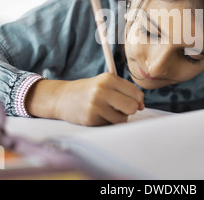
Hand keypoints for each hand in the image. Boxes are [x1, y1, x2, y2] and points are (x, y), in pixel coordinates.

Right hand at [25, 73, 144, 125]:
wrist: (62, 97)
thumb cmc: (89, 90)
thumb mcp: (105, 83)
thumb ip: (125, 91)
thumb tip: (141, 105)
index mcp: (109, 78)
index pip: (135, 92)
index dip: (138, 100)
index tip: (135, 102)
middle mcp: (102, 90)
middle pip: (131, 107)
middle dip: (130, 110)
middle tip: (121, 108)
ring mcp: (96, 105)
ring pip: (123, 119)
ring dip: (118, 117)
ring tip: (107, 111)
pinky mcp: (91, 118)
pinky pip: (110, 125)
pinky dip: (107, 122)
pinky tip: (98, 115)